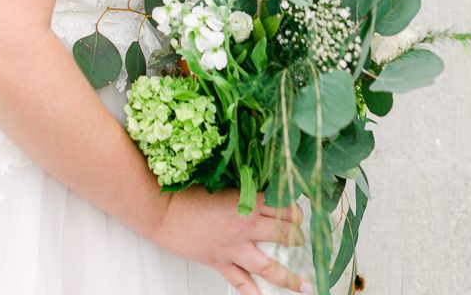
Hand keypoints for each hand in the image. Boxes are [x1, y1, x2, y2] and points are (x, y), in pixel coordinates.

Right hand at [150, 185, 310, 292]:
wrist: (164, 211)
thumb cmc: (188, 193)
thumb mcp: (221, 185)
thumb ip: (243, 192)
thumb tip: (262, 194)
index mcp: (247, 202)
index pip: (283, 207)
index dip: (295, 210)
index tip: (299, 212)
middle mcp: (245, 226)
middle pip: (284, 235)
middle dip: (297, 238)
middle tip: (301, 240)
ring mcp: (234, 248)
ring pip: (270, 266)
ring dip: (290, 277)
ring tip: (306, 284)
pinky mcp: (221, 263)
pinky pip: (242, 284)